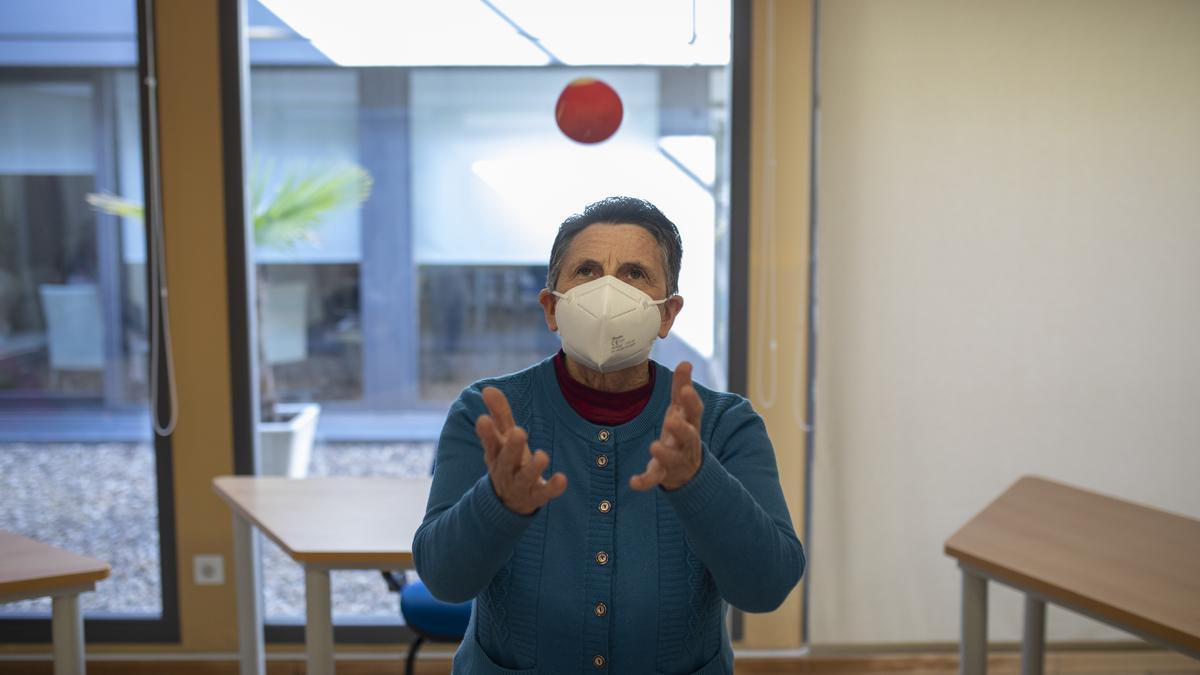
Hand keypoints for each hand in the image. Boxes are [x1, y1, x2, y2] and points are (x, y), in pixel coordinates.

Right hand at [476, 387, 567, 514]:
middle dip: (511, 447)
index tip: (483, 419)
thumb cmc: (507, 459)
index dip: (486, 432)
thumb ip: (499, 414)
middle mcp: (505, 470)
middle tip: (518, 432)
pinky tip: (562, 479)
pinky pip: (544, 493)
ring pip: (524, 478)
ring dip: (533, 468)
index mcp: (496, 454)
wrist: (507, 501)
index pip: (489, 442)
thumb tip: (487, 388)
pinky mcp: (535, 496)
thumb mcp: (502, 438)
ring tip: (542, 455)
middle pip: (506, 460)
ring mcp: (520, 486)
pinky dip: (552, 488)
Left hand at [630, 361, 704, 491]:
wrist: (688, 468)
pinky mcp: (663, 474)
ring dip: (664, 453)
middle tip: (671, 420)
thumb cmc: (683, 430)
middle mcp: (686, 443)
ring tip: (654, 446)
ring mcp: (676, 460)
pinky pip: (654, 479)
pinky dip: (645, 482)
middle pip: (689, 436)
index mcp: (691, 423)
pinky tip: (633, 482)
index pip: (695, 412)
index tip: (685, 389)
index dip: (691, 401)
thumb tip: (686, 362)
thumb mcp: (682, 409)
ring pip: (673, 458)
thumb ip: (682, 386)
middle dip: (681, 429)